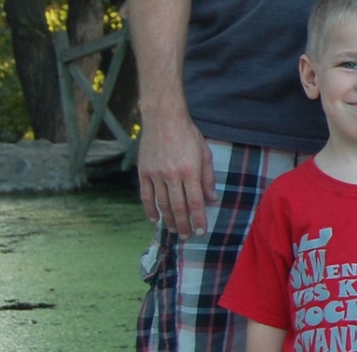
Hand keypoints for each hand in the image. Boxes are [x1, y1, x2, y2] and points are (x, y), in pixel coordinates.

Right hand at [135, 108, 215, 236]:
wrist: (163, 119)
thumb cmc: (188, 135)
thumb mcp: (205, 154)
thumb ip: (208, 178)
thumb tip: (212, 199)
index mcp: (190, 170)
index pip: (195, 201)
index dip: (198, 219)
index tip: (200, 231)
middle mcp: (172, 175)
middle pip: (178, 207)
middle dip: (183, 225)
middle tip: (186, 236)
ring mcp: (156, 174)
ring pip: (161, 204)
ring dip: (168, 220)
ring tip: (174, 231)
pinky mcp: (143, 172)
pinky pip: (146, 196)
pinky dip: (150, 209)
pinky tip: (154, 219)